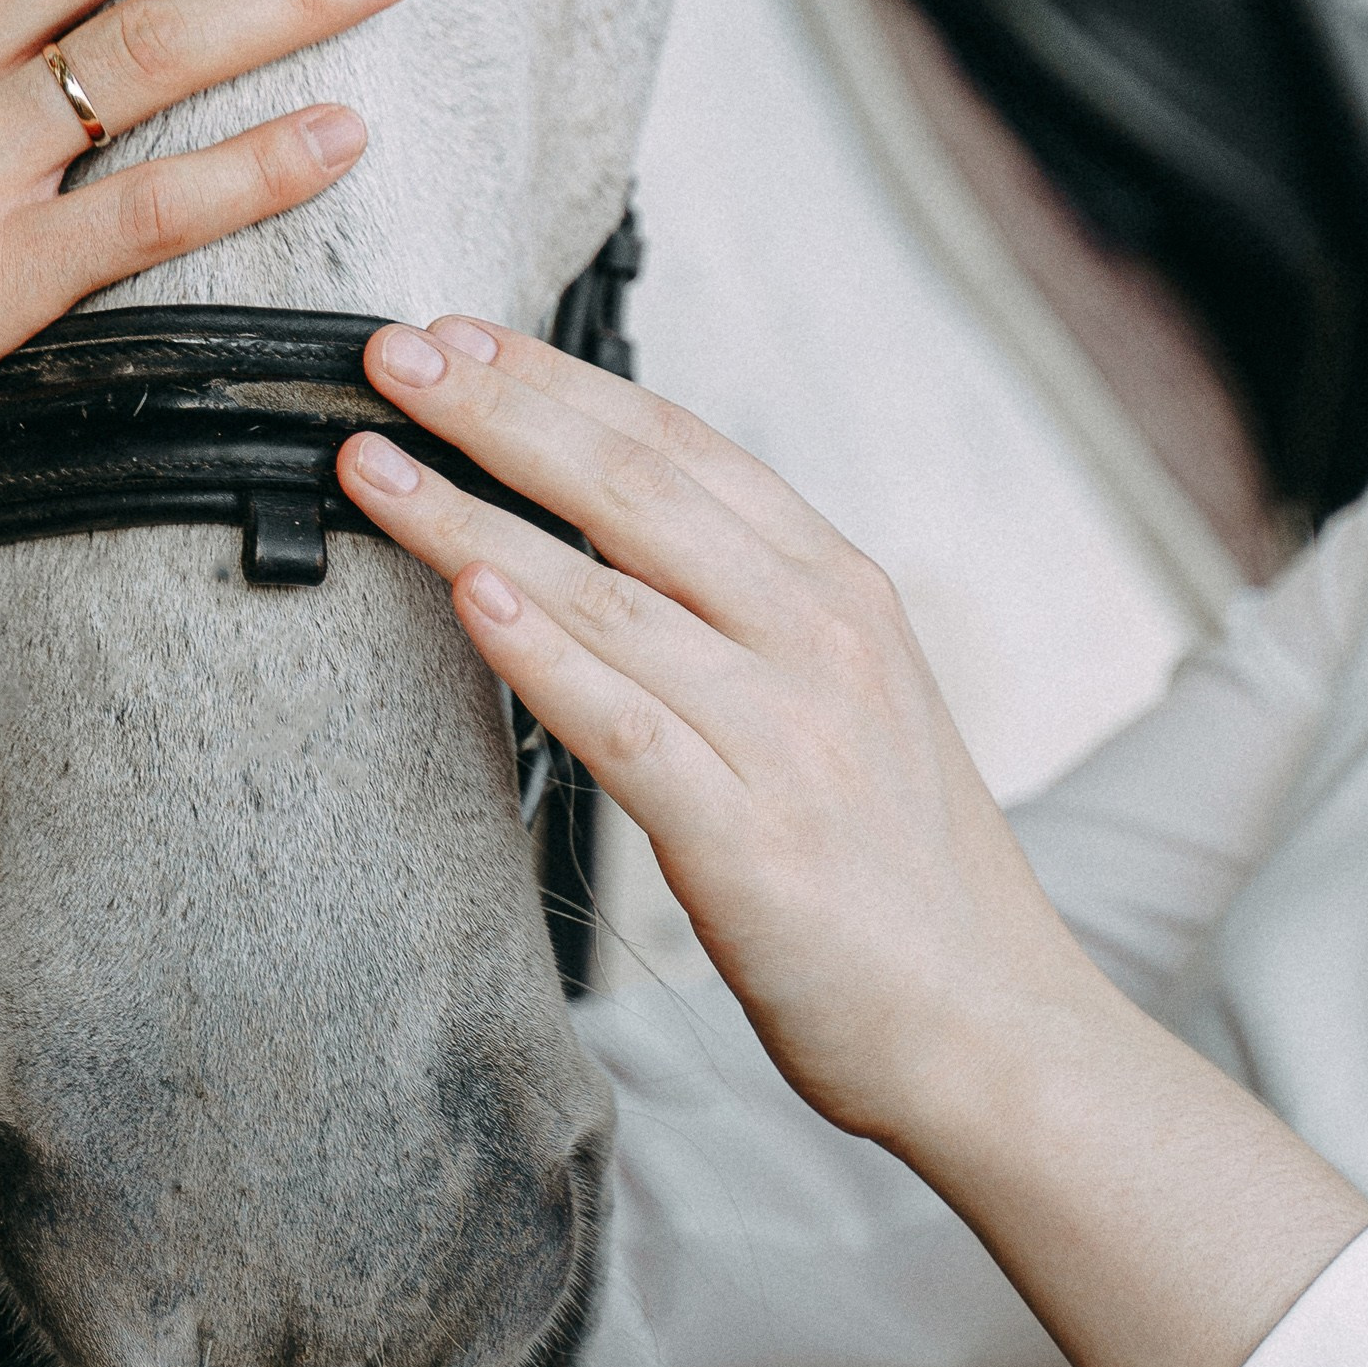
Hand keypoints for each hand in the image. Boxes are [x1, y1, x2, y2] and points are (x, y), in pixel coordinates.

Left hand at [335, 319, 1367, 1366]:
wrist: (994, 1028)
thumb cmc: (900, 875)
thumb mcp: (849, 697)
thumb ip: (745, 610)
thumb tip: (608, 534)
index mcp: (841, 590)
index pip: (681, 445)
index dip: (559, 380)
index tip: (457, 337)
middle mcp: (820, 640)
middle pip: (634, 486)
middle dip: (500, 409)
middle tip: (392, 356)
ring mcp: (789, 736)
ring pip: (606, 591)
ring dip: (472, 514)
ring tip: (373, 463)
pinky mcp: (750, 841)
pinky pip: (625, 725)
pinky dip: (542, 652)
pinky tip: (470, 594)